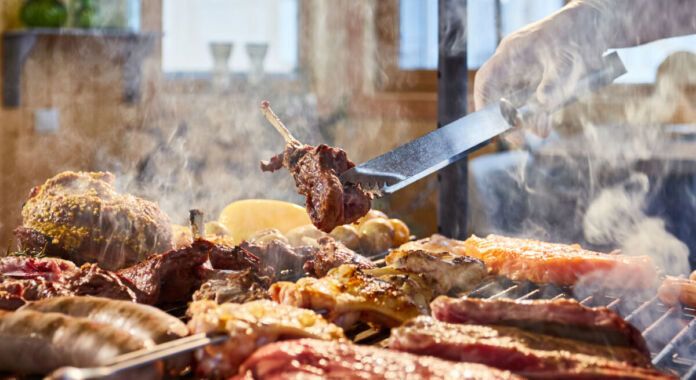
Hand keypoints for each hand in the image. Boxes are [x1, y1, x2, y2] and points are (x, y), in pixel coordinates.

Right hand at [474, 3, 606, 140]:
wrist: (595, 25)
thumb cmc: (578, 36)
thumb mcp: (569, 60)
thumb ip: (556, 81)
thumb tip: (544, 102)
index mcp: (511, 53)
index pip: (486, 81)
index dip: (484, 105)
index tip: (493, 127)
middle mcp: (512, 63)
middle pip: (499, 96)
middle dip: (507, 119)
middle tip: (519, 139)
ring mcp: (524, 72)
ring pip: (516, 101)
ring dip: (525, 119)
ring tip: (541, 131)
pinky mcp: (537, 79)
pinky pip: (530, 101)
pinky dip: (537, 114)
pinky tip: (544, 125)